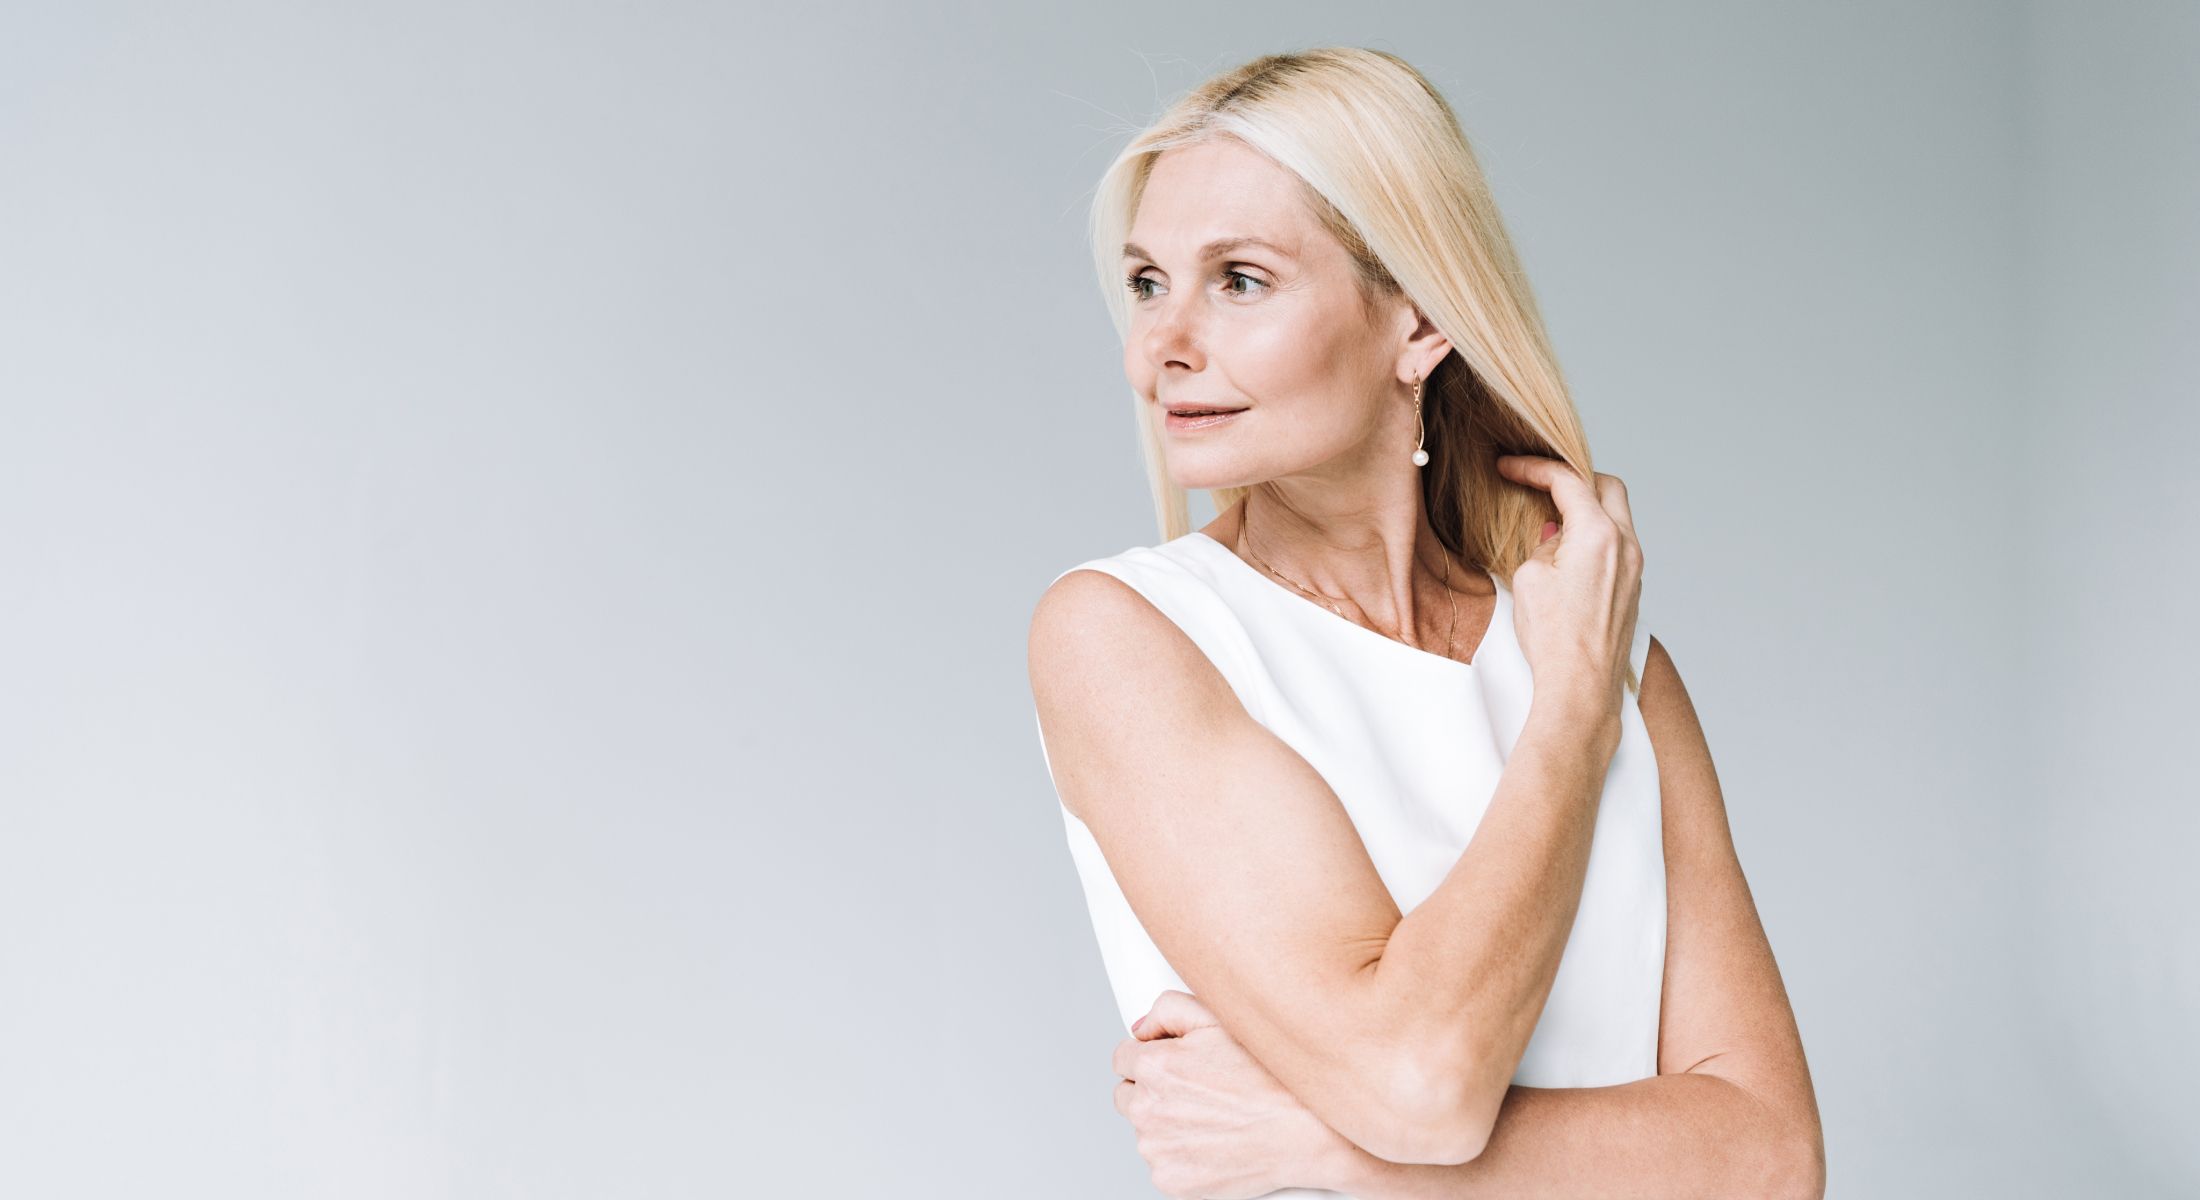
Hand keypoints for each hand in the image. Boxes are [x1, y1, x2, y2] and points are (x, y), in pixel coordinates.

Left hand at [1112, 989, 1359, 1197]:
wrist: (1307, 1132)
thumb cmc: (1272, 1077)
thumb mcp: (1221, 1019)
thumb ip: (1169, 1010)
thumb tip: (1142, 1026)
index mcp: (1154, 1066)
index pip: (1122, 1059)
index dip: (1148, 1057)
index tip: (1169, 1065)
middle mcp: (1148, 1109)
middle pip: (1128, 1096)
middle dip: (1153, 1091)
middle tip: (1195, 1092)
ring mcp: (1158, 1149)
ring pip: (1147, 1132)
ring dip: (1168, 1125)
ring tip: (1214, 1118)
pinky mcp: (1171, 1181)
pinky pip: (1164, 1163)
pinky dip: (1183, 1155)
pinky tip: (1215, 1142)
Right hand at [1492, 455, 1643, 708]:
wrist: (1580, 686)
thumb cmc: (1554, 638)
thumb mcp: (1531, 577)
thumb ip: (1545, 544)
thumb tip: (1558, 538)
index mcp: (1599, 534)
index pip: (1568, 481)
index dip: (1535, 468)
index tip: (1509, 467)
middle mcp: (1625, 545)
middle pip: (1607, 487)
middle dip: (1574, 478)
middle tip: (1541, 483)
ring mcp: (1634, 568)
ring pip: (1617, 517)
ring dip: (1586, 510)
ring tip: (1551, 522)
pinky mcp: (1632, 590)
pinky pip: (1618, 546)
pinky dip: (1595, 537)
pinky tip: (1568, 555)